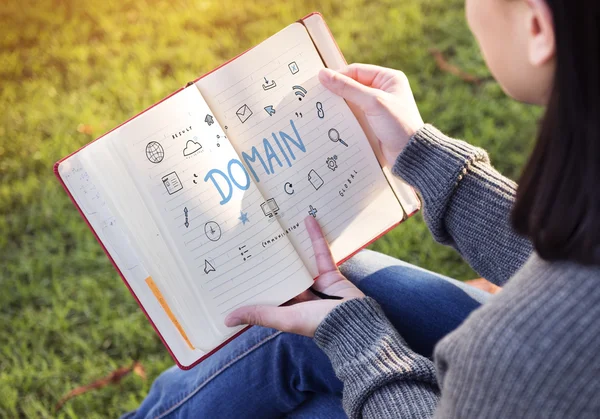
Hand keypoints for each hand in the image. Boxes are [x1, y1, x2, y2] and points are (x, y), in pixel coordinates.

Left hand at [224, 216, 364, 336]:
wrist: (354, 322)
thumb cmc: (317, 324)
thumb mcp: (284, 318)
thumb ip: (259, 314)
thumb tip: (226, 320)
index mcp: (287, 307)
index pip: (267, 291)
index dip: (254, 279)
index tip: (238, 264)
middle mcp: (300, 295)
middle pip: (282, 272)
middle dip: (270, 258)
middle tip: (254, 236)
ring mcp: (315, 283)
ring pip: (300, 260)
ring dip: (292, 244)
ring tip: (278, 225)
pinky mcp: (330, 272)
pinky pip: (320, 252)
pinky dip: (315, 236)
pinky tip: (307, 219)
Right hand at [319, 64, 423, 166]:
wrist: (409, 154)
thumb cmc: (398, 124)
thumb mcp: (373, 102)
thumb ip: (348, 88)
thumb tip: (323, 75)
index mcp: (388, 78)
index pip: (356, 71)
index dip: (338, 76)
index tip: (320, 83)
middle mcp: (383, 90)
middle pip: (352, 86)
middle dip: (337, 92)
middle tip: (318, 98)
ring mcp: (377, 107)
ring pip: (351, 102)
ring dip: (339, 107)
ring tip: (322, 110)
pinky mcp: (372, 122)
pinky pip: (353, 116)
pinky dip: (344, 118)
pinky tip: (332, 122)